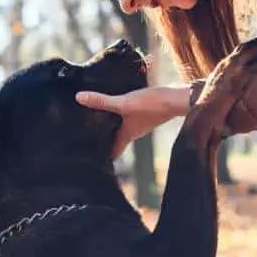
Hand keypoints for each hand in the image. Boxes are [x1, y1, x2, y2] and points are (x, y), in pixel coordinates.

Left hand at [76, 85, 190, 159]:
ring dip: (109, 126)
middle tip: (85, 138)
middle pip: (114, 140)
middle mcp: (133, 132)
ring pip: (120, 128)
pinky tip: (113, 105)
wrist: (177, 98)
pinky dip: (118, 115)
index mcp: (127, 135)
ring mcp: (140, 122)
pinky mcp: (144, 112)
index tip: (88, 159)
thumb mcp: (124, 103)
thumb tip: (78, 98)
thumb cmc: (152, 105)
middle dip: (102, 140)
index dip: (101, 156)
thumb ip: (102, 101)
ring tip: (93, 120)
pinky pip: (127, 117)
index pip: (113, 152)